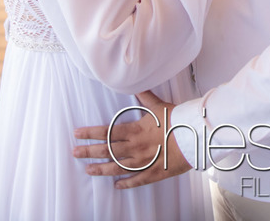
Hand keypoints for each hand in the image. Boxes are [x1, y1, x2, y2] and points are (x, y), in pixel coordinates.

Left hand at [73, 90, 190, 188]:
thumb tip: (135, 83)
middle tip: (74, 153)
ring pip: (117, 168)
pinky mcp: (154, 173)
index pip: (106, 132)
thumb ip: (144, 96)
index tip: (77, 134)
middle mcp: (135, 147)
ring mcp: (143, 162)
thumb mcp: (158, 106)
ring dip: (101, 169)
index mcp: (134, 131)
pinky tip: (116, 186)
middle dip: (89, 152)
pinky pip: (136, 181)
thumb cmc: (177, 120)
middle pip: (107, 151)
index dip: (90, 133)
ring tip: (88, 170)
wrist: (194, 137)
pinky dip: (125, 184)